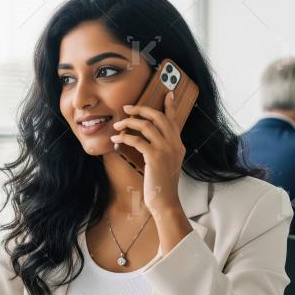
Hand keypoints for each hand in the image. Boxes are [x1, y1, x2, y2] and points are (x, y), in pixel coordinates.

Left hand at [111, 90, 185, 214]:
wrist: (165, 201)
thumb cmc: (161, 185)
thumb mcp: (167, 164)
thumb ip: (162, 150)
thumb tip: (147, 140)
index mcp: (178, 144)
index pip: (173, 120)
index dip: (169, 105)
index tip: (167, 93)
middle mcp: (174, 144)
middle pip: (158, 117)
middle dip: (141, 109)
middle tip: (127, 108)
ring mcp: (166, 150)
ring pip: (146, 126)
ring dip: (128, 123)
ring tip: (117, 125)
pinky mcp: (155, 157)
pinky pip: (137, 140)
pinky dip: (124, 137)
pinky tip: (116, 139)